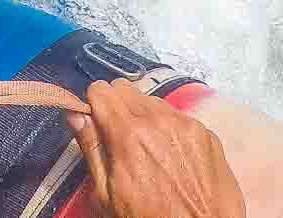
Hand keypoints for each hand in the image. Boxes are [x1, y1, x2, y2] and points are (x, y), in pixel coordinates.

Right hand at [66, 80, 245, 217]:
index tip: (97, 123)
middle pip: (125, 88)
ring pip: (151, 99)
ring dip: (144, 116)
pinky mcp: (206, 133)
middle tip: (121, 137)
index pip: (100, 89)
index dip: (94, 106)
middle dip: (117, 107)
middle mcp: (158, 120)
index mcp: (128, 134)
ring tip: (149, 149)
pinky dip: (169, 128)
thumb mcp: (107, 194)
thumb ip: (90, 148)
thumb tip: (76, 115)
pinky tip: (171, 155)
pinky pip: (178, 115)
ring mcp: (186, 124)